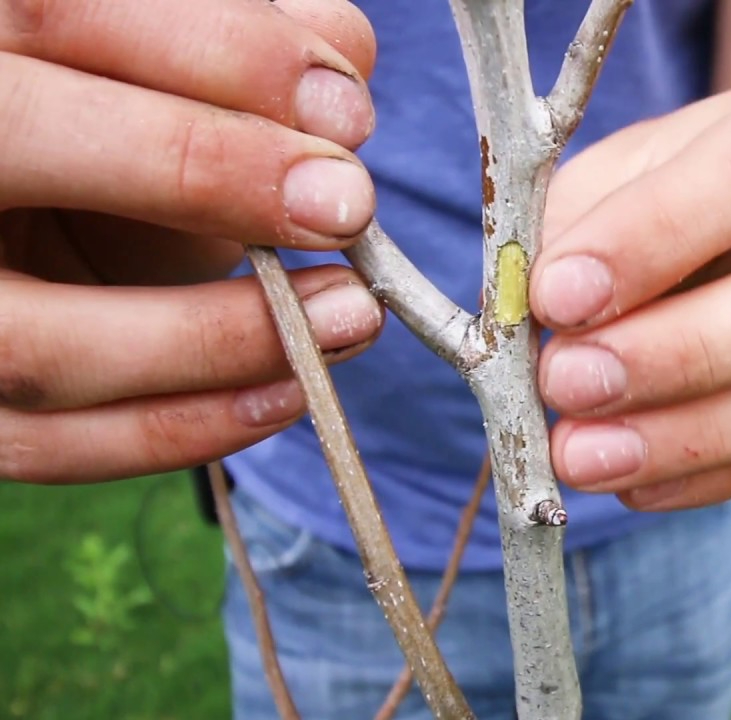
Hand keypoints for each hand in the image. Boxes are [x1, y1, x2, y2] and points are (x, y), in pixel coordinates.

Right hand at [0, 0, 382, 482]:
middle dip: (200, 168)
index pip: (60, 11)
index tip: (346, 110)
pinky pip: (50, 445)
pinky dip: (181, 429)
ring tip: (349, 317)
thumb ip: (242, 51)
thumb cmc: (119, 132)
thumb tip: (340, 92)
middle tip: (345, 205)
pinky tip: (288, 394)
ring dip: (217, 339)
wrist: (45, 218)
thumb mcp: (167, 74)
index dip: (217, 52)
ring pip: (35, 341)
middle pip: (16, 138)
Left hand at [532, 73, 730, 510]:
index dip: (661, 235)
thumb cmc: (659, 187)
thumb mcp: (609, 175)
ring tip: (579, 453)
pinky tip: (627, 480)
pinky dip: (704, 475)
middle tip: (568, 383)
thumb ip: (581, 229)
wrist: (724, 217)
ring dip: (690, 436)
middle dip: (690, 353)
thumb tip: (556, 319)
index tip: (559, 294)